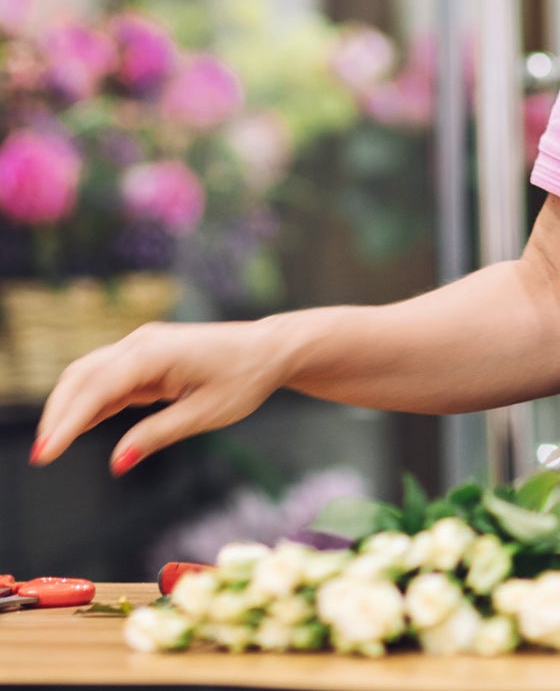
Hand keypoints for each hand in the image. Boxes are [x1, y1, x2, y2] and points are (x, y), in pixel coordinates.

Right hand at [30, 317, 290, 474]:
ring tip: (51, 448)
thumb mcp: (206, 413)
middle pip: (82, 376)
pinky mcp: (147, 357)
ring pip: (89, 375)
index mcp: (156, 352)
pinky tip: (77, 429)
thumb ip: (158, 435)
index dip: (67, 422)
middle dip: (57, 415)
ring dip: (69, 408)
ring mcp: (143, 347)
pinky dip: (90, 403)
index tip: (44, 454)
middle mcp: (142, 343)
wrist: (270, 349)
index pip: (97, 387)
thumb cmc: (245, 378)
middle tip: (41, 456)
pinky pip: (108, 379)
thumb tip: (117, 462)